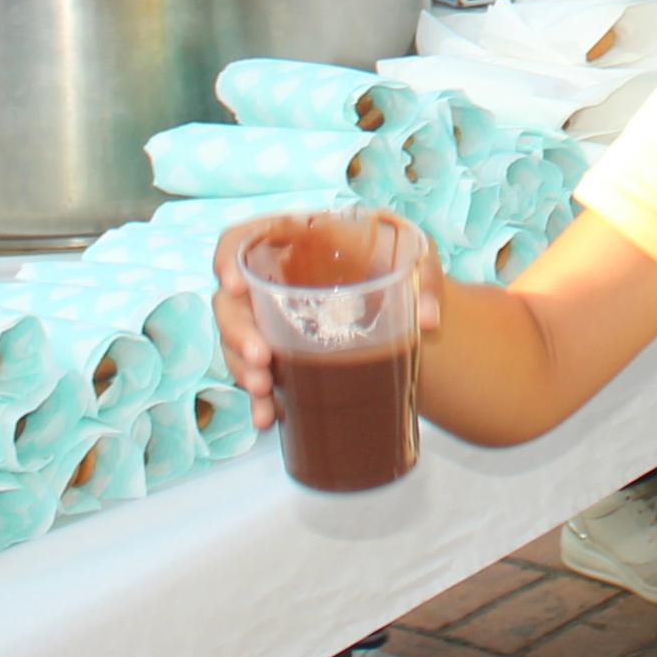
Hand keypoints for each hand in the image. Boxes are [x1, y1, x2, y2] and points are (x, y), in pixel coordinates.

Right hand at [210, 217, 452, 436]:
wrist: (401, 299)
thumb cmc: (398, 263)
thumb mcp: (415, 256)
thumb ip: (424, 278)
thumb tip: (429, 320)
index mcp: (293, 241)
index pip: (241, 239)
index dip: (227, 258)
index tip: (234, 284)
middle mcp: (271, 279)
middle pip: (231, 301)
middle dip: (237, 332)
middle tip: (262, 358)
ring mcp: (269, 319)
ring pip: (236, 342)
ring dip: (242, 369)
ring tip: (263, 392)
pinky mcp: (278, 353)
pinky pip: (254, 374)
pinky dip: (258, 398)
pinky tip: (268, 417)